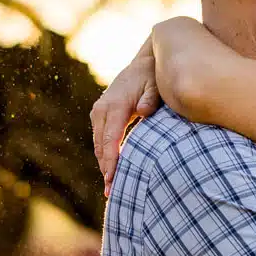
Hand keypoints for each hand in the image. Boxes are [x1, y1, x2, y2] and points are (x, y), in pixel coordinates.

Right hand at [90, 38, 160, 190]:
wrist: (146, 62)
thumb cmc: (154, 76)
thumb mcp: (156, 85)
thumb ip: (152, 99)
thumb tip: (145, 112)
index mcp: (115, 105)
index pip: (110, 139)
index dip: (111, 161)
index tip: (112, 180)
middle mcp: (102, 109)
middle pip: (101, 146)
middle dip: (106, 169)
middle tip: (112, 193)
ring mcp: (99, 111)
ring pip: (99, 144)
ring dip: (104, 164)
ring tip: (111, 188)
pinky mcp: (102, 114)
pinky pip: (101, 139)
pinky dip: (105, 154)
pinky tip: (112, 170)